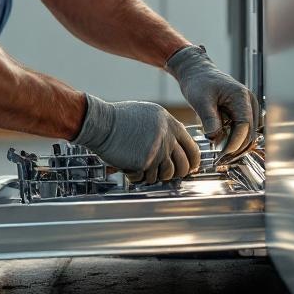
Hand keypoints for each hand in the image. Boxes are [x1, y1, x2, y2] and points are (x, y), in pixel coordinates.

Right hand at [73, 94, 200, 183]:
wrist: (101, 122)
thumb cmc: (120, 119)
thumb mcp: (149, 115)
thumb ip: (165, 129)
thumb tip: (176, 148)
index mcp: (170, 124)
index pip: (192, 148)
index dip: (192, 162)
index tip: (190, 168)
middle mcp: (168, 138)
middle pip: (183, 166)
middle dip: (175, 174)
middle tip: (163, 173)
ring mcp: (157, 151)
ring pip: (165, 175)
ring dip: (153, 174)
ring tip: (139, 164)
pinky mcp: (145, 163)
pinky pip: (145, 178)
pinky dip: (136, 176)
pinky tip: (127, 164)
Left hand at [167, 45, 259, 163]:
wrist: (197, 71)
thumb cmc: (198, 82)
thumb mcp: (200, 100)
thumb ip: (209, 119)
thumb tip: (215, 139)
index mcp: (241, 97)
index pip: (244, 126)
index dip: (234, 143)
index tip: (222, 155)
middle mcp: (249, 102)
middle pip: (250, 133)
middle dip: (236, 149)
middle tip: (220, 161)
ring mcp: (248, 107)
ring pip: (248, 134)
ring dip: (236, 146)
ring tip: (220, 156)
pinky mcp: (243, 112)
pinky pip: (243, 131)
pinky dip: (235, 140)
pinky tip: (222, 146)